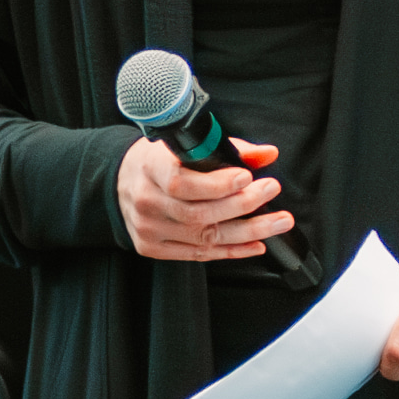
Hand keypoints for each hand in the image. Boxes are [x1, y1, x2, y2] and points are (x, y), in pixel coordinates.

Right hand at [119, 135, 291, 260]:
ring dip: (249, 231)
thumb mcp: (184, 144)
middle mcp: (147, 201)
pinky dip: (232, 251)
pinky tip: (257, 243)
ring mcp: (149, 228)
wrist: (120, 182)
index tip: (247, 176)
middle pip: (199, 213)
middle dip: (243, 204)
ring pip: (205, 237)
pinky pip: (198, 254)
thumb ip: (228, 148)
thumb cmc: (157, 161)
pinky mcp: (153, 247)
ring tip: (278, 221)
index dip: (217, 184)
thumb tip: (267, 154)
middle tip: (271, 191)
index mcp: (150, 168)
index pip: (181, 182)